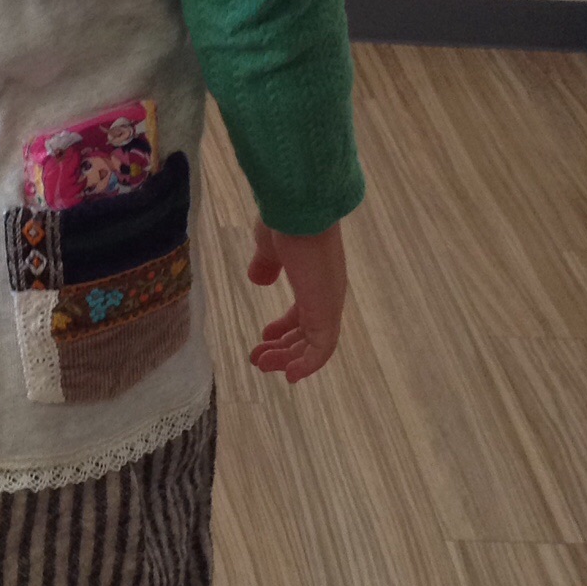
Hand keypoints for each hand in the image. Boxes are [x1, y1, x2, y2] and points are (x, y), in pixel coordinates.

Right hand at [246, 218, 347, 383]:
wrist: (297, 210)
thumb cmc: (284, 222)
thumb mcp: (269, 247)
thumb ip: (266, 264)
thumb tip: (258, 279)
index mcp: (314, 278)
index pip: (305, 311)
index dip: (285, 328)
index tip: (264, 335)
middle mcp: (326, 293)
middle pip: (309, 331)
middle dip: (283, 348)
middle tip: (258, 360)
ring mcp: (328, 302)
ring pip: (314, 344)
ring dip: (289, 358)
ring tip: (262, 365)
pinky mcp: (326, 311)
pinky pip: (322, 348)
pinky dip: (308, 364)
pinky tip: (290, 375)